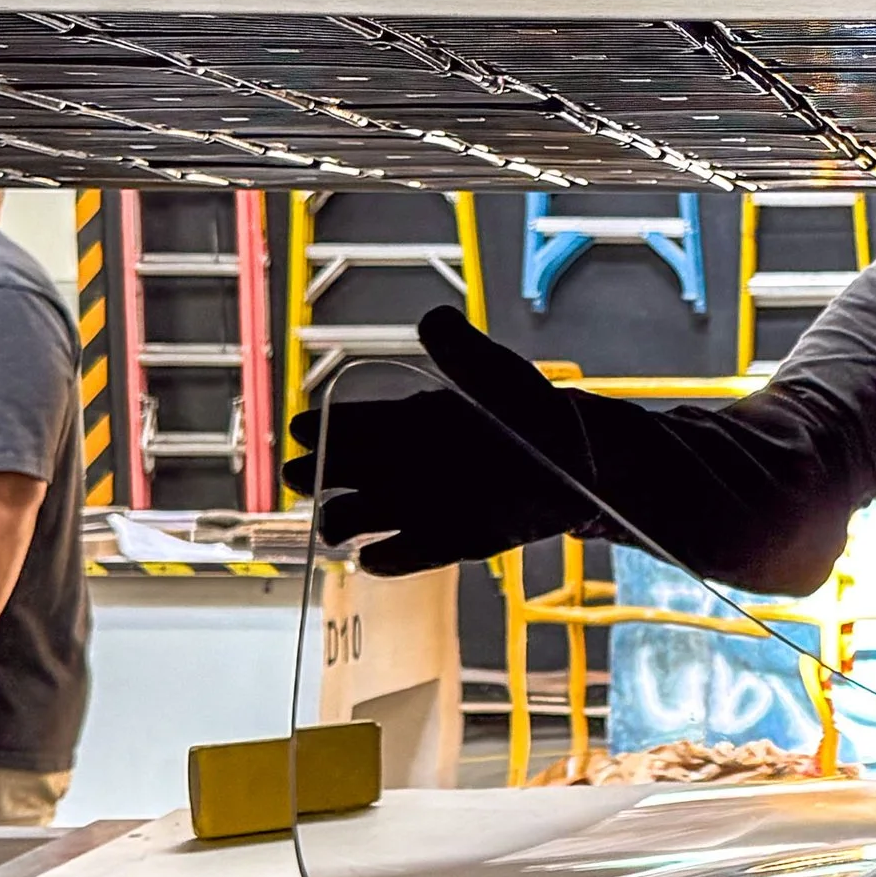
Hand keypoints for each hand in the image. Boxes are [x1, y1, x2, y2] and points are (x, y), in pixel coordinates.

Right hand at [281, 307, 597, 576]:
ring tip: (338, 520)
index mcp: (409, 421)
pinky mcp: (449, 540)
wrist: (577, 458)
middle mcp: (405, 464)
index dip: (323, 427)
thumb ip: (463, 351)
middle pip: (342, 472)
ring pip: (360, 515)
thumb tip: (432, 319)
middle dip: (316, 474)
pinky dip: (389, 557)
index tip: (299, 428)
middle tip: (299, 474)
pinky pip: (406, 554)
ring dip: (344, 519)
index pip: (351, 424)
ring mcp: (422, 504)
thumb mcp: (498, 374)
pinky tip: (374, 555)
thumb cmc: (532, 411)